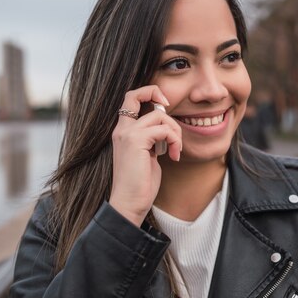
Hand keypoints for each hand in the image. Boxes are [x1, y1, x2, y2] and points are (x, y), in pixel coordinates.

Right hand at [109, 85, 182, 226]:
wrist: (129, 203)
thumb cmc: (140, 184)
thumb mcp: (147, 155)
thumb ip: (153, 138)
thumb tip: (168, 128)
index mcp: (123, 131)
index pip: (130, 98)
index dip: (148, 94)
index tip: (164, 107)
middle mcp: (121, 129)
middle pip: (137, 94)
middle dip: (160, 101)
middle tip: (172, 127)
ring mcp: (127, 134)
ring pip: (159, 115)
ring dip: (175, 132)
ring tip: (176, 150)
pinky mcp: (136, 141)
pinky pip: (164, 129)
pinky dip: (175, 141)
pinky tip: (173, 157)